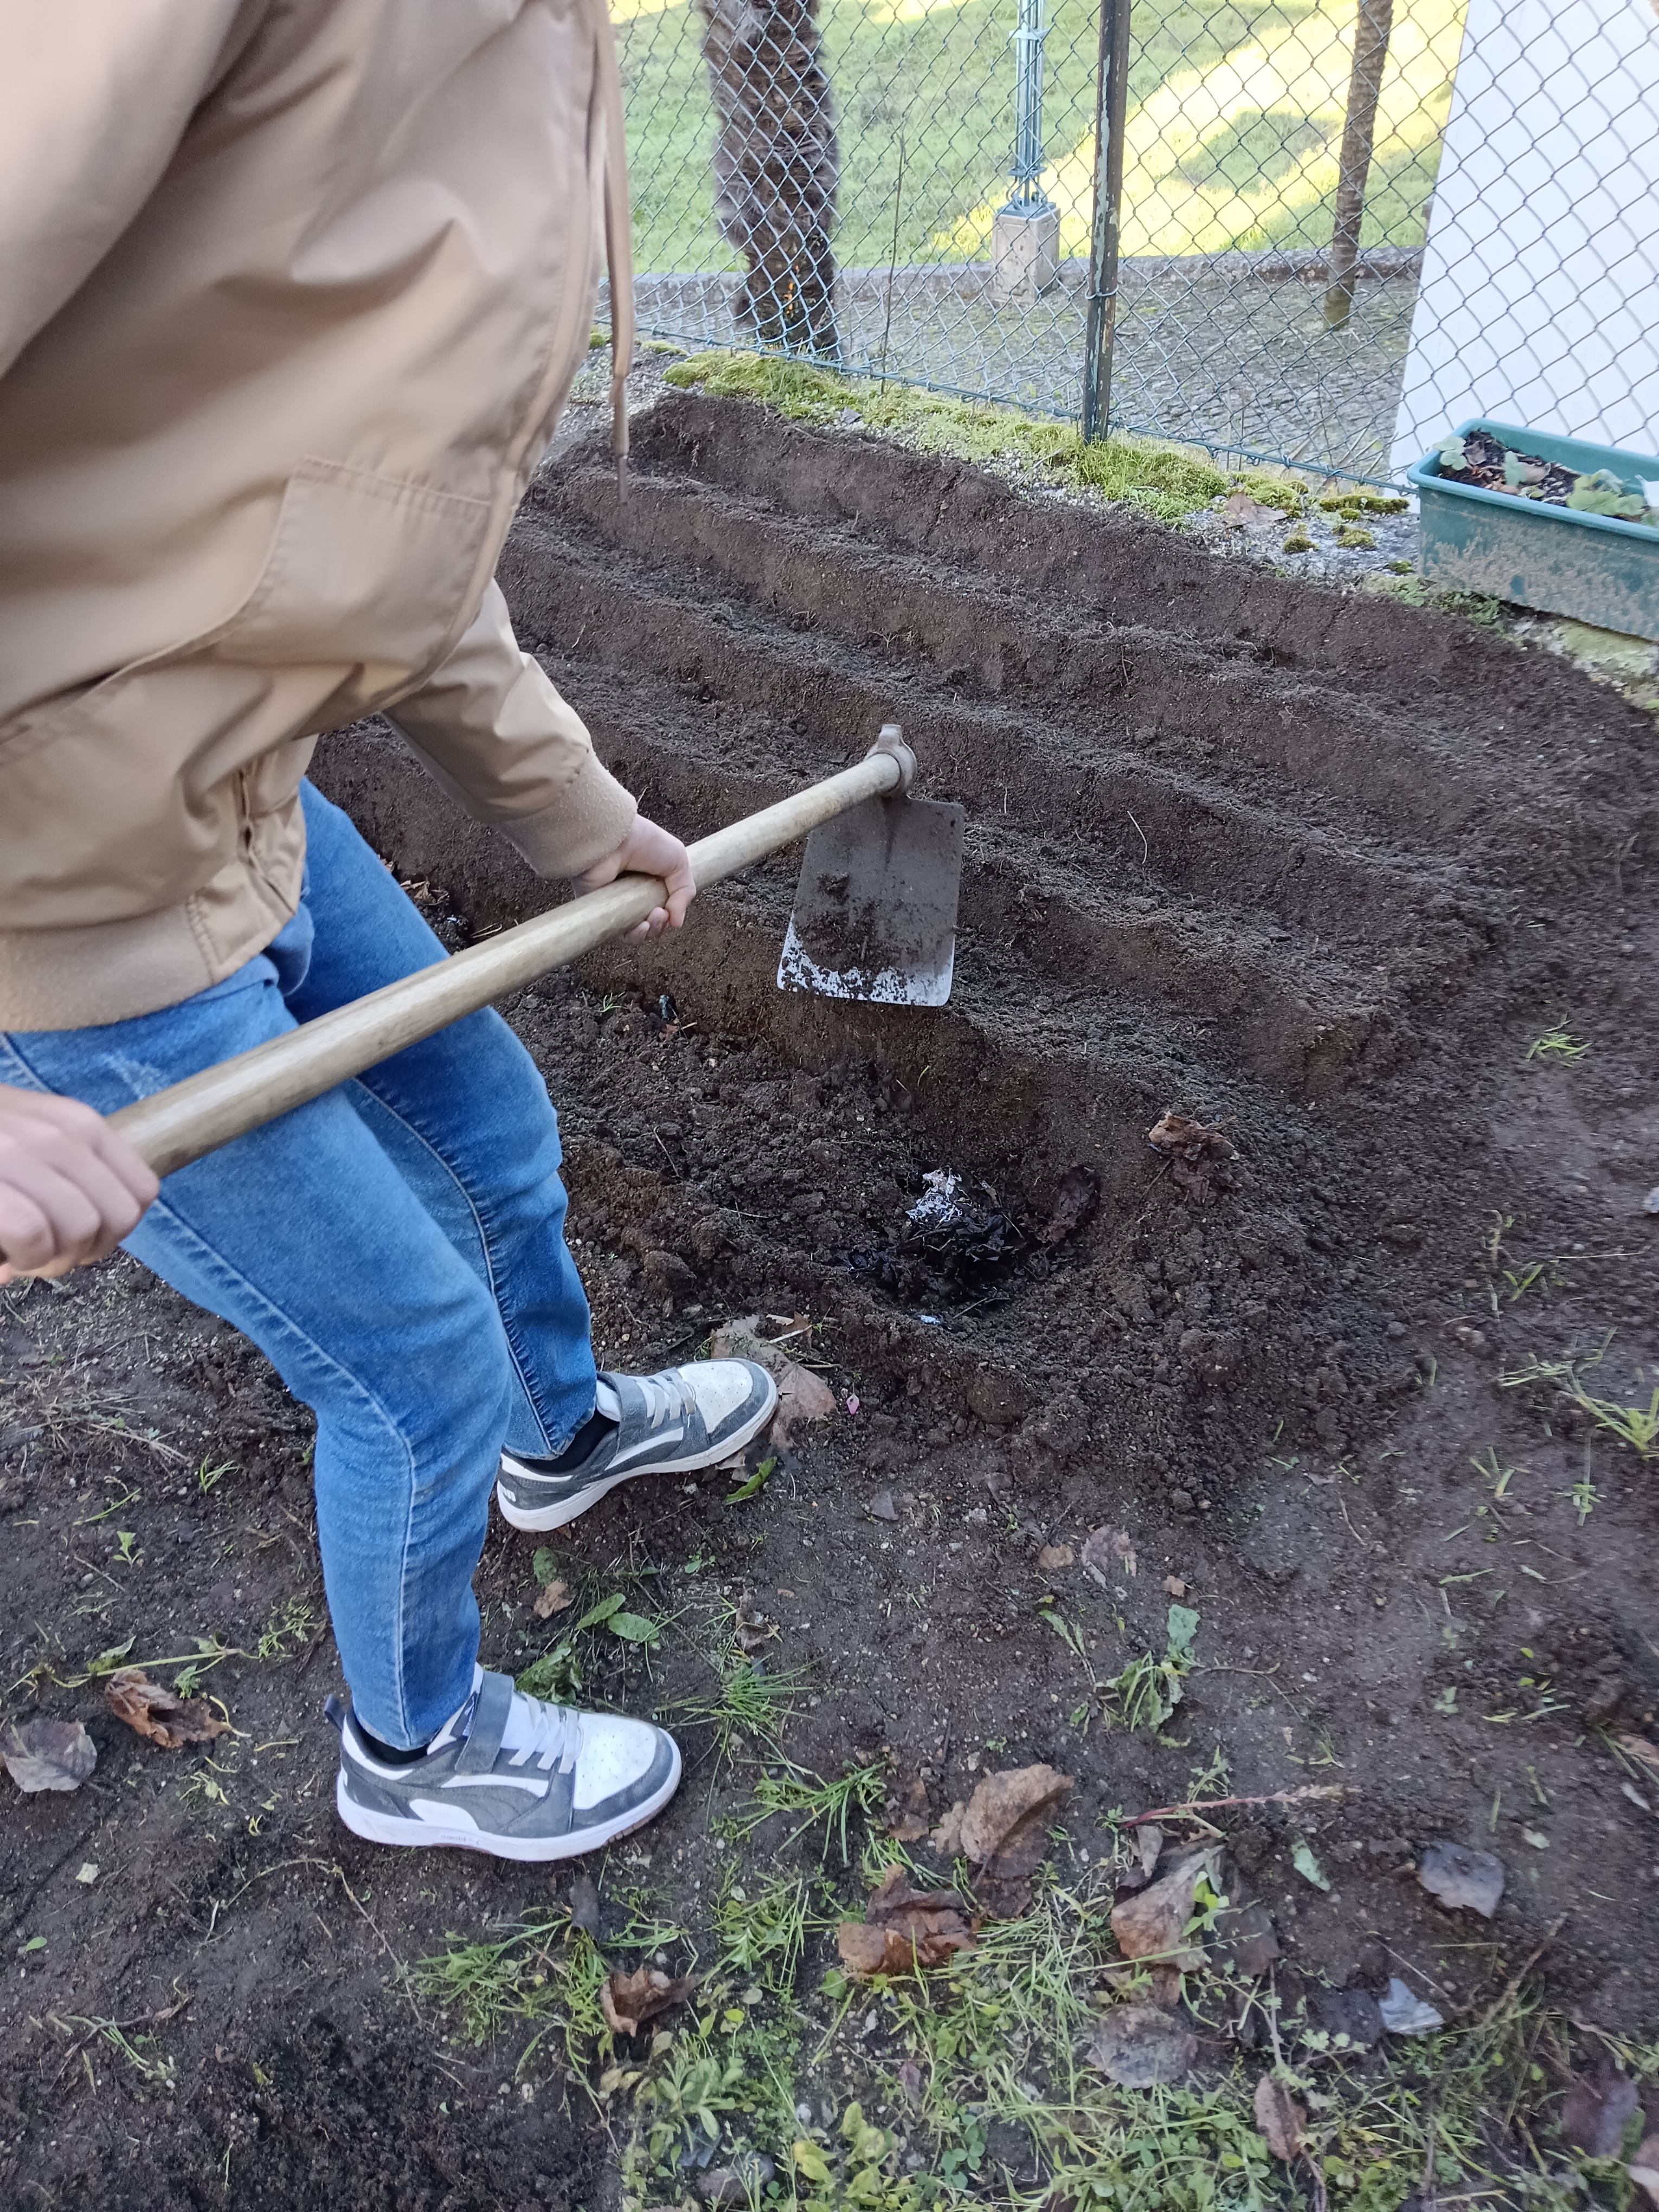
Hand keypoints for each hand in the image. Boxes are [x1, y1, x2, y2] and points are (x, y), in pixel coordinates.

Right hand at [0, 1086, 159, 1282]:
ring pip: (78, 1231)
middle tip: (42, 1256)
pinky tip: (1, 1256)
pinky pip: (32, 1236)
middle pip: (115, 1220)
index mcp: (76, 1123)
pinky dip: (19, 1259)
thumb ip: (70, 1171)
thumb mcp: (28, 1137)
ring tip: (16, 1255)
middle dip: (84, 1251)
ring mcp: (17, 1154)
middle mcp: (55, 1134)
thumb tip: (107, 1227)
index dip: (116, 1230)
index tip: (82, 1240)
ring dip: (48, 1259)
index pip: (142, 1192)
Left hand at [577, 815, 695, 939]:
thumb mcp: (679, 861)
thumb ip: (685, 892)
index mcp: (651, 880)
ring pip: (634, 931)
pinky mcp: (600, 908)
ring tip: (653, 918)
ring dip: (649, 931)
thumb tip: (677, 922)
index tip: (673, 909)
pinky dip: (631, 934)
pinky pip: (617, 931)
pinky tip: (640, 925)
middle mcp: (633, 891)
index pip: (664, 907)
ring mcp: (616, 901)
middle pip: (651, 923)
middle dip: (661, 924)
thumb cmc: (643, 841)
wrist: (614, 839)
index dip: (671, 913)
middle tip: (661, 913)